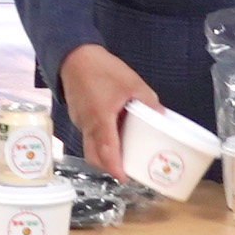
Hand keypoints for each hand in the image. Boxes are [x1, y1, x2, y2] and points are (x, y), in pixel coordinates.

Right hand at [57, 42, 159, 175]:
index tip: (124, 179)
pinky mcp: (77, 115)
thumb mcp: (132, 83)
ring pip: (89, 146)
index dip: (115, 168)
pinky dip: (98, 141)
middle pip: (94, 156)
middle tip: (125, 169)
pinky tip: (112, 132)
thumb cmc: (102, 69)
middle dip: (108, 167)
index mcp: (101, 119)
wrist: (74, 55)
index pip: (106, 151)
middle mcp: (87, 125)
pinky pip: (87, 135)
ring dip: (103, 154)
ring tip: (122, 152)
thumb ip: (148, 101)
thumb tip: (161, 116)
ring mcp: (79, 121)